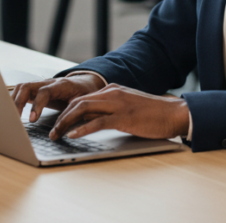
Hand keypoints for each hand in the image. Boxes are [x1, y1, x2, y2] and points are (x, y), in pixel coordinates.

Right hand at [12, 74, 103, 121]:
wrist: (85, 82)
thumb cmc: (84, 93)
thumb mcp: (83, 103)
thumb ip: (71, 115)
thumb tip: (58, 133)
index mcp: (61, 85)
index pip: (44, 92)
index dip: (37, 105)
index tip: (32, 119)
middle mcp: (48, 82)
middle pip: (27, 86)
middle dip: (18, 102)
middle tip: (14, 118)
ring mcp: (41, 85)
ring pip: (22, 87)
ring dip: (14, 100)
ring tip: (10, 116)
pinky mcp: (36, 90)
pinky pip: (22, 92)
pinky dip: (14, 100)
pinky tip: (11, 111)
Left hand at [48, 84, 188, 141]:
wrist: (174, 113)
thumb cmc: (153, 113)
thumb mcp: (127, 107)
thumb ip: (111, 109)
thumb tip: (92, 120)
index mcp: (112, 90)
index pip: (82, 97)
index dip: (66, 110)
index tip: (57, 122)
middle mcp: (112, 93)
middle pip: (78, 102)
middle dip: (61, 117)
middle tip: (52, 131)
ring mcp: (117, 104)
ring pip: (83, 109)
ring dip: (66, 122)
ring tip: (57, 134)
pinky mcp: (123, 117)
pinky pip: (97, 122)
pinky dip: (82, 128)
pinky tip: (73, 135)